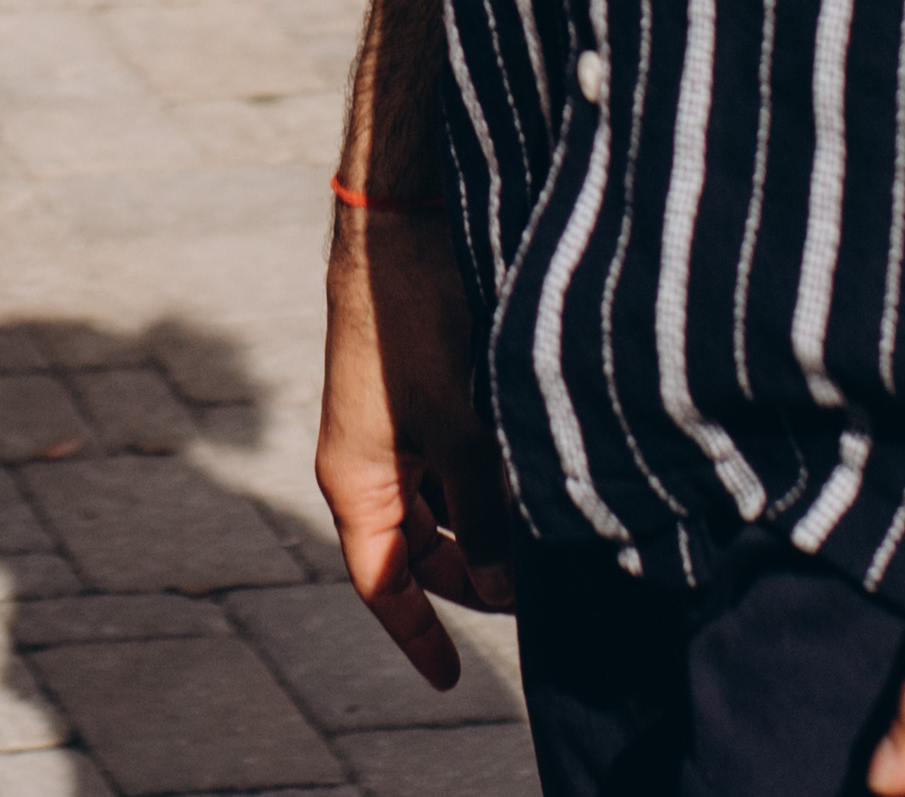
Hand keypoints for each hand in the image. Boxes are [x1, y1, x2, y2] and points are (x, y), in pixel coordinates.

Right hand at [318, 206, 514, 690]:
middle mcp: (367, 463)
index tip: (451, 680)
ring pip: (440, 507)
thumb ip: (486, 514)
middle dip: (474, 576)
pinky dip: (485, 481)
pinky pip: (447, 465)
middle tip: (539, 587)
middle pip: (419, 552)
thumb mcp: (461, 429)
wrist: (399, 223)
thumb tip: (509, 586)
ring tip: (547, 526)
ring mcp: (390, 430)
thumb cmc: (413, 321)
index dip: (419, 636)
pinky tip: (532, 472)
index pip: (384, 585)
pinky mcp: (413, 398)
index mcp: (357, 481)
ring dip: (487, 524)